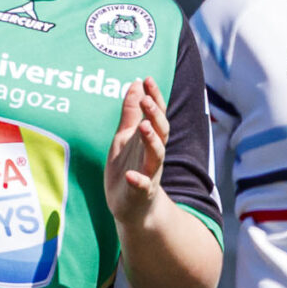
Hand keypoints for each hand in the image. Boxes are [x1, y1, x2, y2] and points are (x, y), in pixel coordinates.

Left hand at [103, 78, 169, 228]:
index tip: (147, 79)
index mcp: (149, 139)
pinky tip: (130, 175)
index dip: (154, 97)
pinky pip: (143, 186)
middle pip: (161, 130)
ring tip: (144, 127)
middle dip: (155, 114)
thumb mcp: (125, 137)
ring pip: (156, 154)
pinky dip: (138, 180)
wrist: (133, 208)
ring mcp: (149, 173)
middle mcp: (153, 154)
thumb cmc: (128, 168)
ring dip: (151, 140)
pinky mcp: (141, 192)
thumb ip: (131, 113)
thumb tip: (136, 84)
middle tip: (146, 99)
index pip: (156, 114)